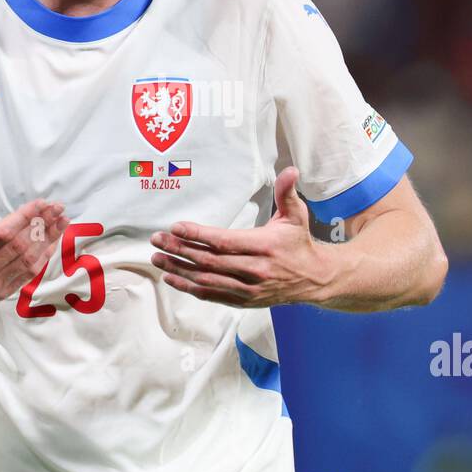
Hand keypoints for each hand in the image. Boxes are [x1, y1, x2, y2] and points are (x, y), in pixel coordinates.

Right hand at [0, 186, 68, 311]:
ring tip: (62, 221)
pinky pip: (27, 275)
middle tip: (58, 208)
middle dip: (42, 224)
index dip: (25, 217)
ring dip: (48, 240)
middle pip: (20, 246)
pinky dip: (43, 258)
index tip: (41, 203)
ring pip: (28, 261)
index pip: (3, 233)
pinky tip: (53, 243)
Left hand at [149, 166, 329, 306]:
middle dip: (180, 250)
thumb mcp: (297, 215)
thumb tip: (290, 170)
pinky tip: (172, 278)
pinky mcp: (243, 301)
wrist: (314, 280)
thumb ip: (287, 193)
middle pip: (209, 261)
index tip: (176, 227)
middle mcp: (254, 270)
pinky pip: (211, 295)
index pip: (224, 242)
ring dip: (179, 269)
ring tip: (158, 258)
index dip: (197, 235)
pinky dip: (190, 287)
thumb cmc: (299, 243)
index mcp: (264, 247)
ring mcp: (248, 289)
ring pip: (206, 280)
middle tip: (158, 240)